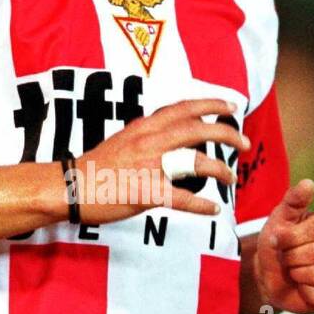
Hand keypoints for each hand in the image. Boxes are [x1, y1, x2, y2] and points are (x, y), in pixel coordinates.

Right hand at [75, 97, 249, 224]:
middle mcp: (150, 141)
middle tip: (243, 143)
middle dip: (227, 134)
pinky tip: (213, 209)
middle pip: (199, 129)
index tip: (231, 105)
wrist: (70, 186)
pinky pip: (183, 199)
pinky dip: (202, 206)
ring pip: (197, 161)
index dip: (211, 104)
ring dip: (220, 170)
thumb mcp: (123, 138)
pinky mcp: (147, 193)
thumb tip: (167, 131)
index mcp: (145, 126)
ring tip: (231, 177)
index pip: (184, 107)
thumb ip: (147, 133)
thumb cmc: (95, 167)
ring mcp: (150, 166)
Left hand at [249, 178, 313, 313]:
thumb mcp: (279, 218)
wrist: (268, 275)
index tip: (278, 239)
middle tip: (286, 258)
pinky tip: (302, 288)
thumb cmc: (276, 243)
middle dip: (292, 258)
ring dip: (297, 275)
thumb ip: (293, 200)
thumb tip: (309, 183)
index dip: (292, 238)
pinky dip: (306, 293)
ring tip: (294, 272)